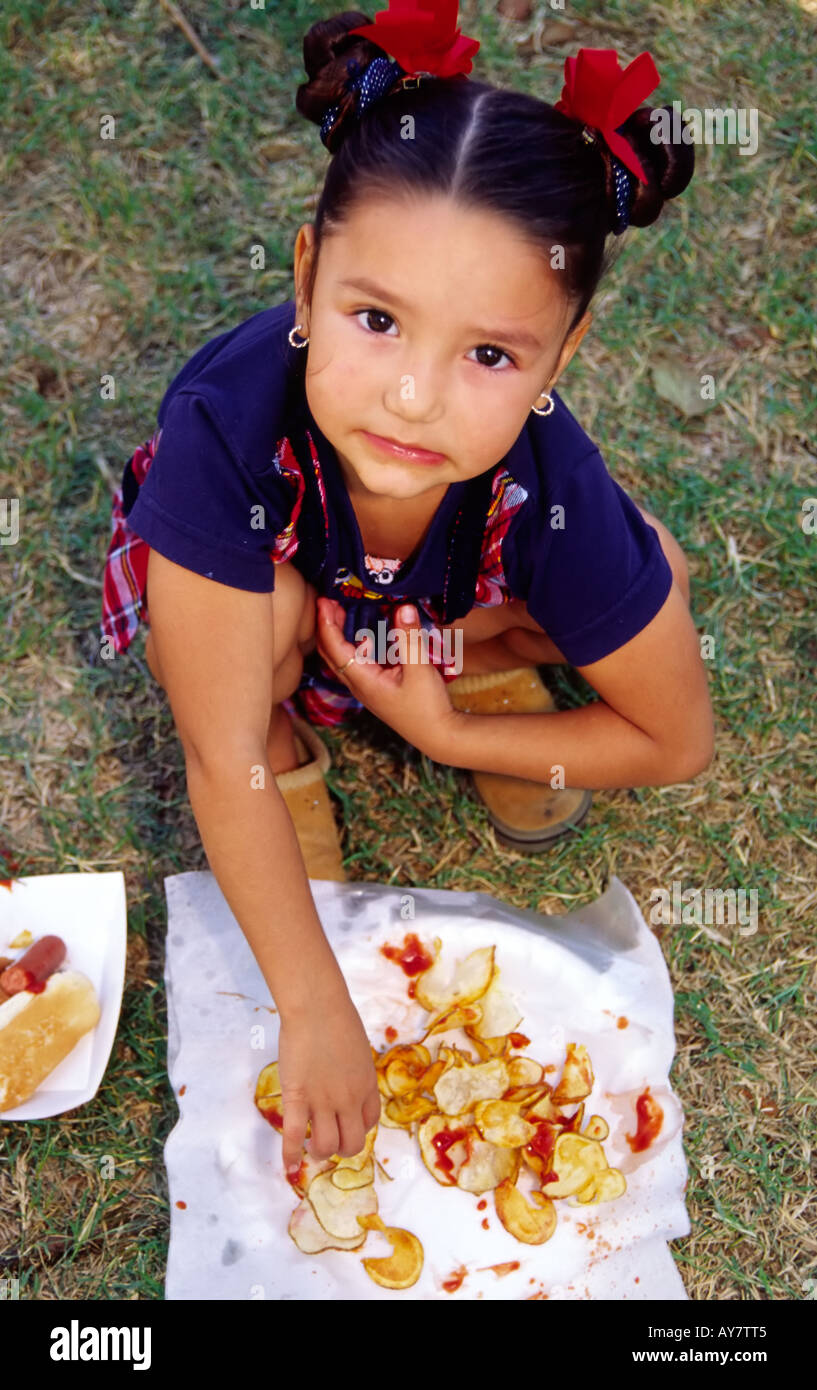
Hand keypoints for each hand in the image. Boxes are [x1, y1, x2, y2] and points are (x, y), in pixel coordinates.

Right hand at [277, 980, 381, 1176]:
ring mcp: (323, 1101)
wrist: (317, 1007)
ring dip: (320, 1152)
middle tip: (329, 1142)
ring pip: (326, 1146)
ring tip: (312, 1148)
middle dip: (341, 1148)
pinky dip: (290, 1156)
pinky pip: (294, 1136)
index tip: (347, 1126)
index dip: (358, 1129)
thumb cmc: (337, 1018)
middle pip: (352, 1143)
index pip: (369, 1123)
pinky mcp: (298, 1098)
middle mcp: (349, 1099)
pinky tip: (289, 1168)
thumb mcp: (358, 1049)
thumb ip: (355, 1071)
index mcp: (367, 1085)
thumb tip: (347, 1079)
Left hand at [315, 597, 464, 759]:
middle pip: (330, 653)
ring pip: (341, 658)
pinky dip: (353, 645)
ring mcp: (365, 688)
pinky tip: (364, 635)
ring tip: (340, 612)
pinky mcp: (375, 689)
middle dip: (326, 626)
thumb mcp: (420, 668)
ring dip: (338, 635)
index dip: (327, 622)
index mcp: (362, 680)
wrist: (437, 734)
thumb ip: (410, 638)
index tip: (324, 599)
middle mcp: (358, 684)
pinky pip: (355, 663)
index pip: (334, 647)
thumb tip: (404, 608)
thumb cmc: (428, 706)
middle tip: (328, 601)